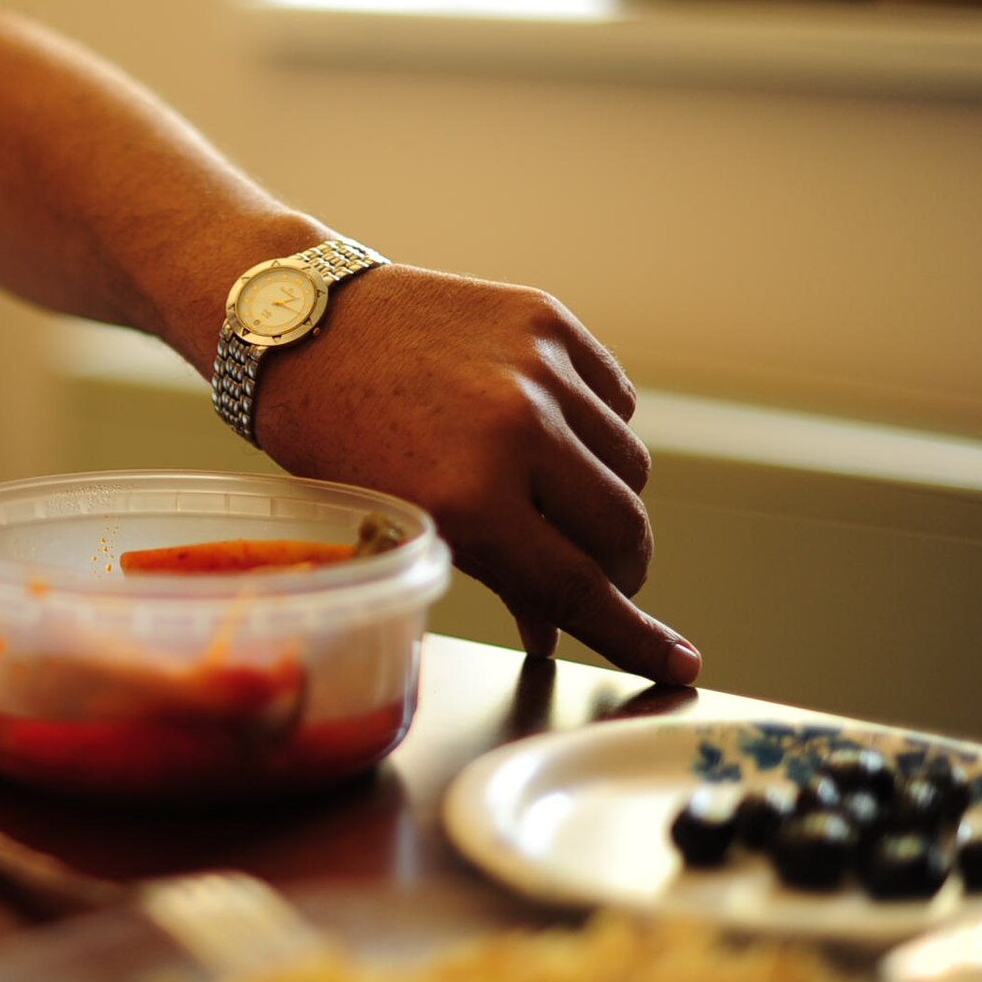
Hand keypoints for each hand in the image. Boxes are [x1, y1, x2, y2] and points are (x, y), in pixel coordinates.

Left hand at [257, 263, 699, 684]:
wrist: (302, 325)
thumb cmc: (333, 437)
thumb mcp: (401, 519)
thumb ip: (487, 572)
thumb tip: (550, 627)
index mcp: (468, 499)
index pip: (578, 588)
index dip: (633, 635)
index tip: (679, 660)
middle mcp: (516, 432)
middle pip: (622, 529)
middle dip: (621, 570)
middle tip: (601, 579)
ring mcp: (539, 370)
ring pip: (631, 464)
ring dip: (610, 498)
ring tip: (561, 502)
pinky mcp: (547, 321)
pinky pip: (615, 398)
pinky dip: (597, 429)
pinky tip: (553, 437)